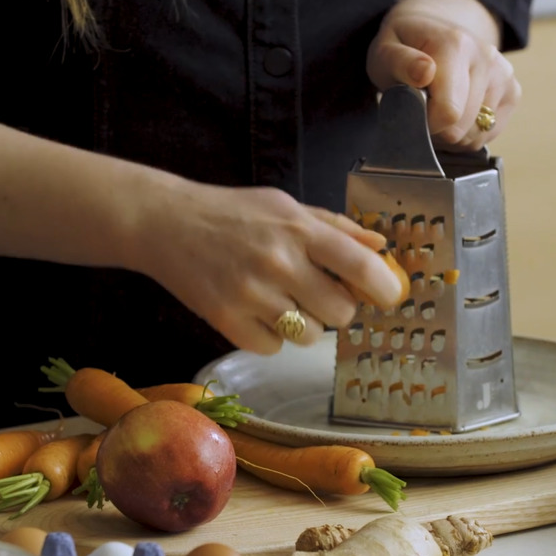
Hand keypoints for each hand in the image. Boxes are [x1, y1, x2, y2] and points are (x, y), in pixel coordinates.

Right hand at [136, 182, 399, 354]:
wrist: (165, 224)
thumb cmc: (233, 214)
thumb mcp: (286, 206)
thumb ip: (335, 228)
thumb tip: (381, 248)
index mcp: (298, 230)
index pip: (358, 266)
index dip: (384, 288)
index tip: (389, 297)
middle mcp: (278, 262)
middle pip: (341, 312)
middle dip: (339, 309)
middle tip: (321, 296)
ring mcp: (251, 295)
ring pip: (310, 336)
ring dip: (305, 325)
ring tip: (283, 302)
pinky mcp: (227, 321)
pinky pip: (274, 348)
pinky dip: (272, 337)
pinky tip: (256, 312)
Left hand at [367, 0, 520, 150]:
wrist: (432, 31)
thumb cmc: (405, 48)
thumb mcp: (386, 52)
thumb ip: (401, 63)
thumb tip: (425, 72)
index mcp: (456, 45)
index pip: (448, 112)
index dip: (425, 122)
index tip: (413, 109)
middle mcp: (487, 57)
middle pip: (462, 128)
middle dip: (438, 128)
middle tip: (423, 108)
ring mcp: (504, 75)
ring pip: (476, 136)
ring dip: (452, 133)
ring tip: (438, 109)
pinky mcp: (513, 92)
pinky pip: (488, 134)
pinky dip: (469, 133)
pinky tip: (457, 113)